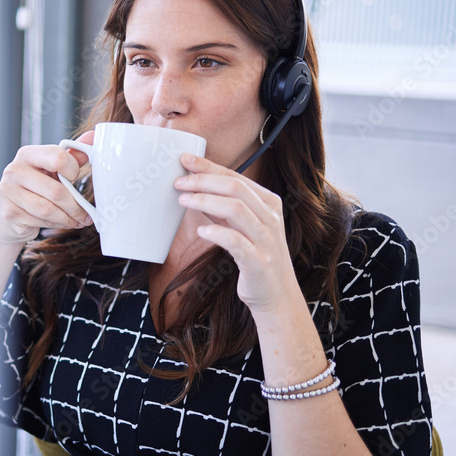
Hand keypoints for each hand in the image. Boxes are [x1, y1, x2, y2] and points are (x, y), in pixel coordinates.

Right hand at [0, 131, 94, 244]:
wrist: (8, 216)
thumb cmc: (34, 189)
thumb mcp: (51, 171)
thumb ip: (71, 156)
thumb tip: (93, 137)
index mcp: (27, 154)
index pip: (58, 157)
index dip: (74, 171)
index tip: (75, 179)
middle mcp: (14, 170)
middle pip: (56, 191)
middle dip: (75, 207)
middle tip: (86, 214)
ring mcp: (8, 192)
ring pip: (49, 209)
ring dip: (67, 218)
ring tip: (76, 221)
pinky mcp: (9, 213)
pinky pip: (40, 221)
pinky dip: (55, 224)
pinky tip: (58, 223)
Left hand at [173, 153, 299, 312]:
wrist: (277, 295)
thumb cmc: (256, 257)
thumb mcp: (245, 227)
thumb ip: (226, 209)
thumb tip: (197, 188)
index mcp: (269, 204)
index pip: (236, 177)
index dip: (209, 167)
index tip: (185, 160)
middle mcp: (270, 218)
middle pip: (235, 188)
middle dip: (204, 180)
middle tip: (179, 182)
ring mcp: (266, 239)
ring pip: (236, 209)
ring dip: (205, 201)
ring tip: (183, 200)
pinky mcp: (258, 262)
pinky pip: (236, 241)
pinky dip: (216, 233)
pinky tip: (201, 231)